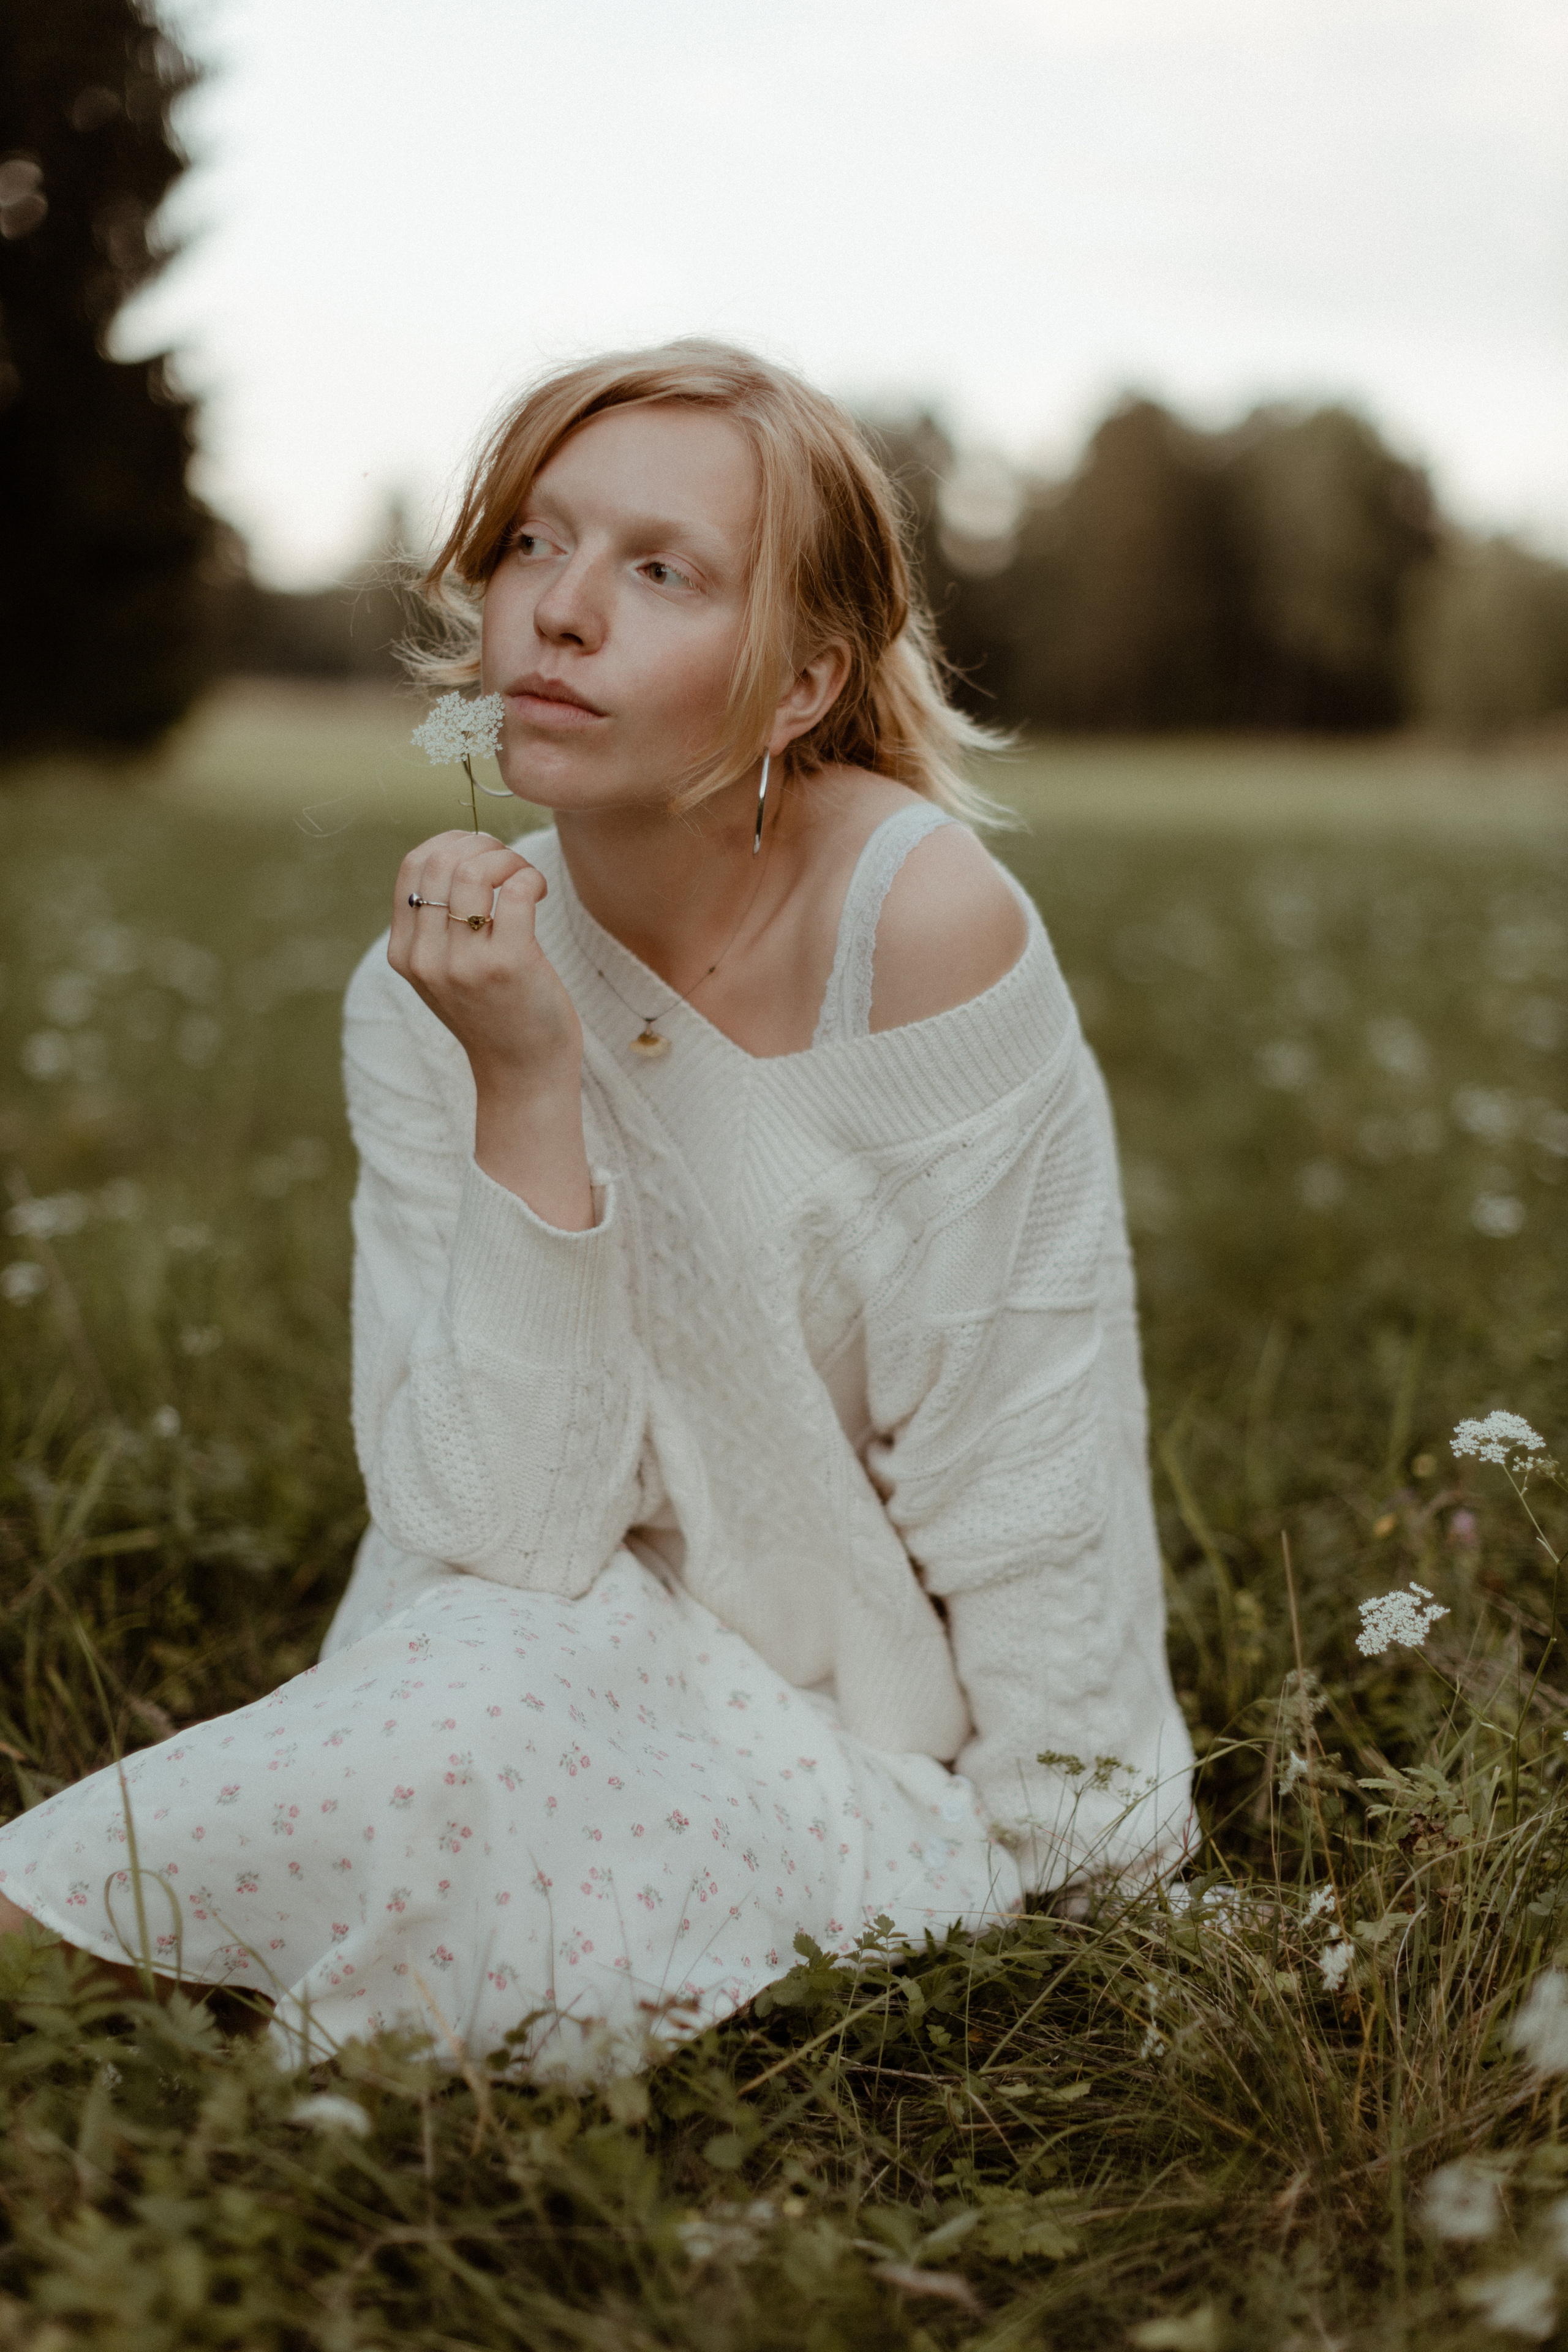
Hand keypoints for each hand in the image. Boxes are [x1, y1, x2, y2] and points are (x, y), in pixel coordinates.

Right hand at [389, 832, 593, 1228]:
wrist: (522, 1074)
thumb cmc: (495, 1013)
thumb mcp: (446, 972)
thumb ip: (437, 926)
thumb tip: (453, 854)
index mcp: (405, 954)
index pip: (413, 866)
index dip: (450, 843)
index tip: (481, 854)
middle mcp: (426, 958)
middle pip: (442, 860)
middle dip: (482, 846)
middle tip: (508, 866)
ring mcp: (464, 963)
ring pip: (476, 869)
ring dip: (509, 860)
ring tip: (525, 881)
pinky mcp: (508, 964)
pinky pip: (516, 890)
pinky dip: (531, 879)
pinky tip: (539, 893)